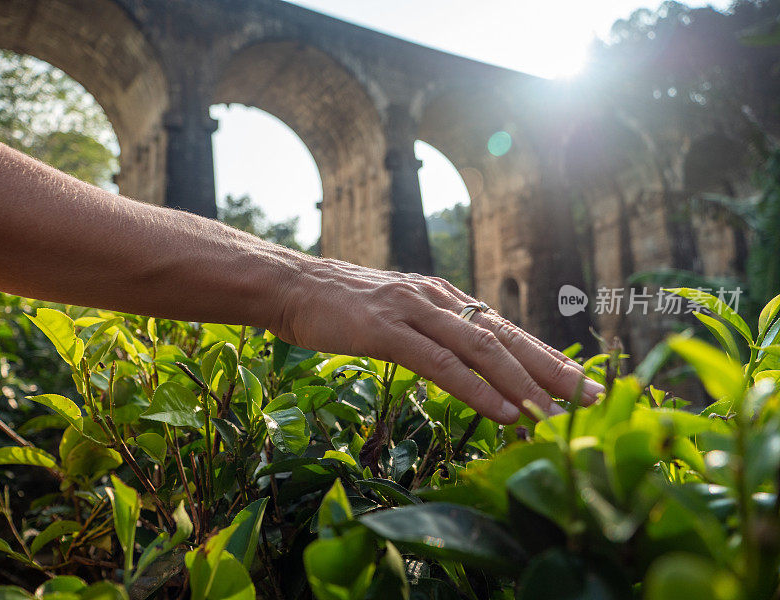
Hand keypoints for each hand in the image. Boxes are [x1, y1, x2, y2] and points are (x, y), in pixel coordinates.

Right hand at [272, 257, 604, 423]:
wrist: (295, 286)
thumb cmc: (345, 308)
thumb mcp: (400, 317)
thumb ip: (434, 333)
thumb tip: (466, 360)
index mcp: (445, 299)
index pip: (506, 331)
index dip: (547, 358)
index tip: (584, 383)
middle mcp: (439, 300)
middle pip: (508, 338)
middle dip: (555, 370)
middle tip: (595, 398)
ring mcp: (415, 312)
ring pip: (481, 349)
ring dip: (524, 383)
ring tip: (559, 413)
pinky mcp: (387, 329)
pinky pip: (440, 363)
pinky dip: (476, 388)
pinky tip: (503, 410)